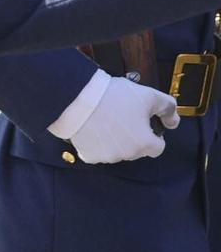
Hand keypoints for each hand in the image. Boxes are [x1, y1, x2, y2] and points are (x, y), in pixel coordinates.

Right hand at [59, 74, 176, 163]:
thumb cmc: (113, 96)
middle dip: (132, 137)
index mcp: (144, 143)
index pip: (158, 147)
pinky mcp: (88, 155)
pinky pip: (97, 153)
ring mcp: (107, 156)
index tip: (142, 124)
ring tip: (105, 120)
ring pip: (117, 151)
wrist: (77, 98)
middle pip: (136, 149)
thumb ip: (168, 108)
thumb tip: (173, 121)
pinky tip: (92, 129)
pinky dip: (96, 144)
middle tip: (122, 118)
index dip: (153, 134)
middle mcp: (128, 154)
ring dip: (115, 141)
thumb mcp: (148, 95)